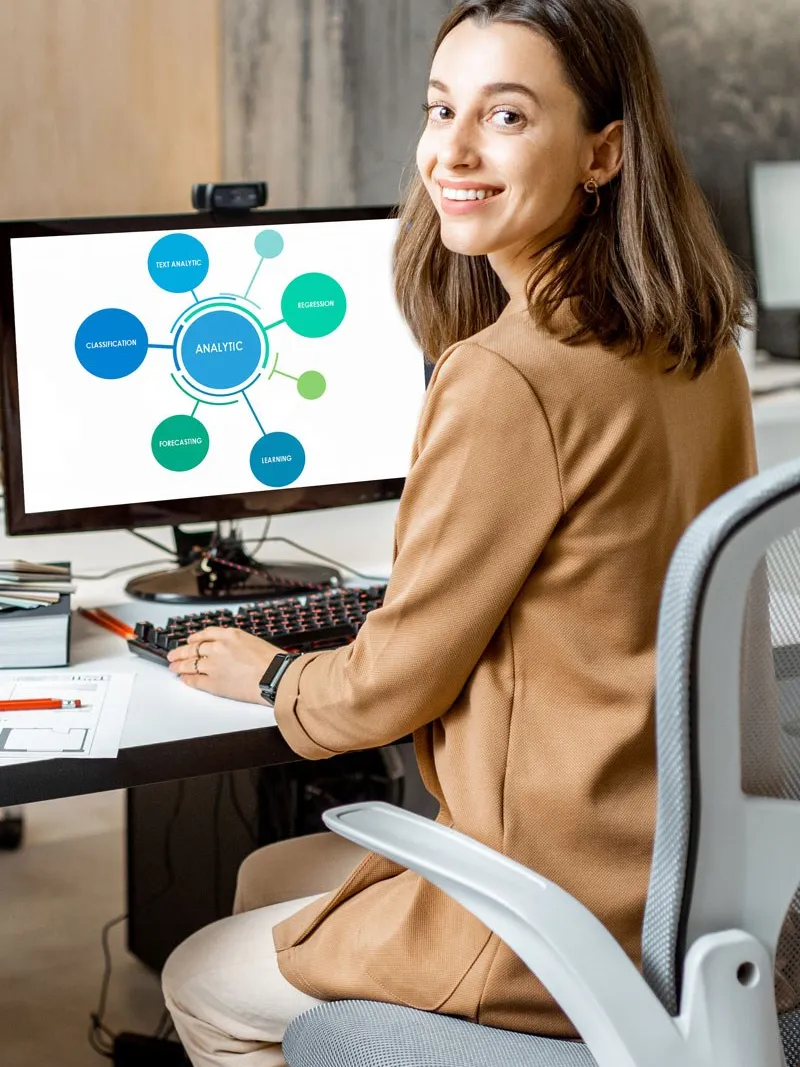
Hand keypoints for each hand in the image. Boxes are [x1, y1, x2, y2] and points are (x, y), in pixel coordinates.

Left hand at [167, 627, 282, 703]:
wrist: (276, 677)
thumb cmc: (272, 662)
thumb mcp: (253, 641)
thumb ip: (235, 643)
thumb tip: (226, 648)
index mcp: (229, 635)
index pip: (205, 634)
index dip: (194, 638)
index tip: (189, 641)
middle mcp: (218, 648)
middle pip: (193, 649)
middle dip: (180, 652)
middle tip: (173, 655)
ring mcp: (213, 666)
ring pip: (190, 665)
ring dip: (180, 666)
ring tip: (174, 667)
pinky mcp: (213, 683)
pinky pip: (195, 681)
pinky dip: (188, 680)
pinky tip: (184, 679)